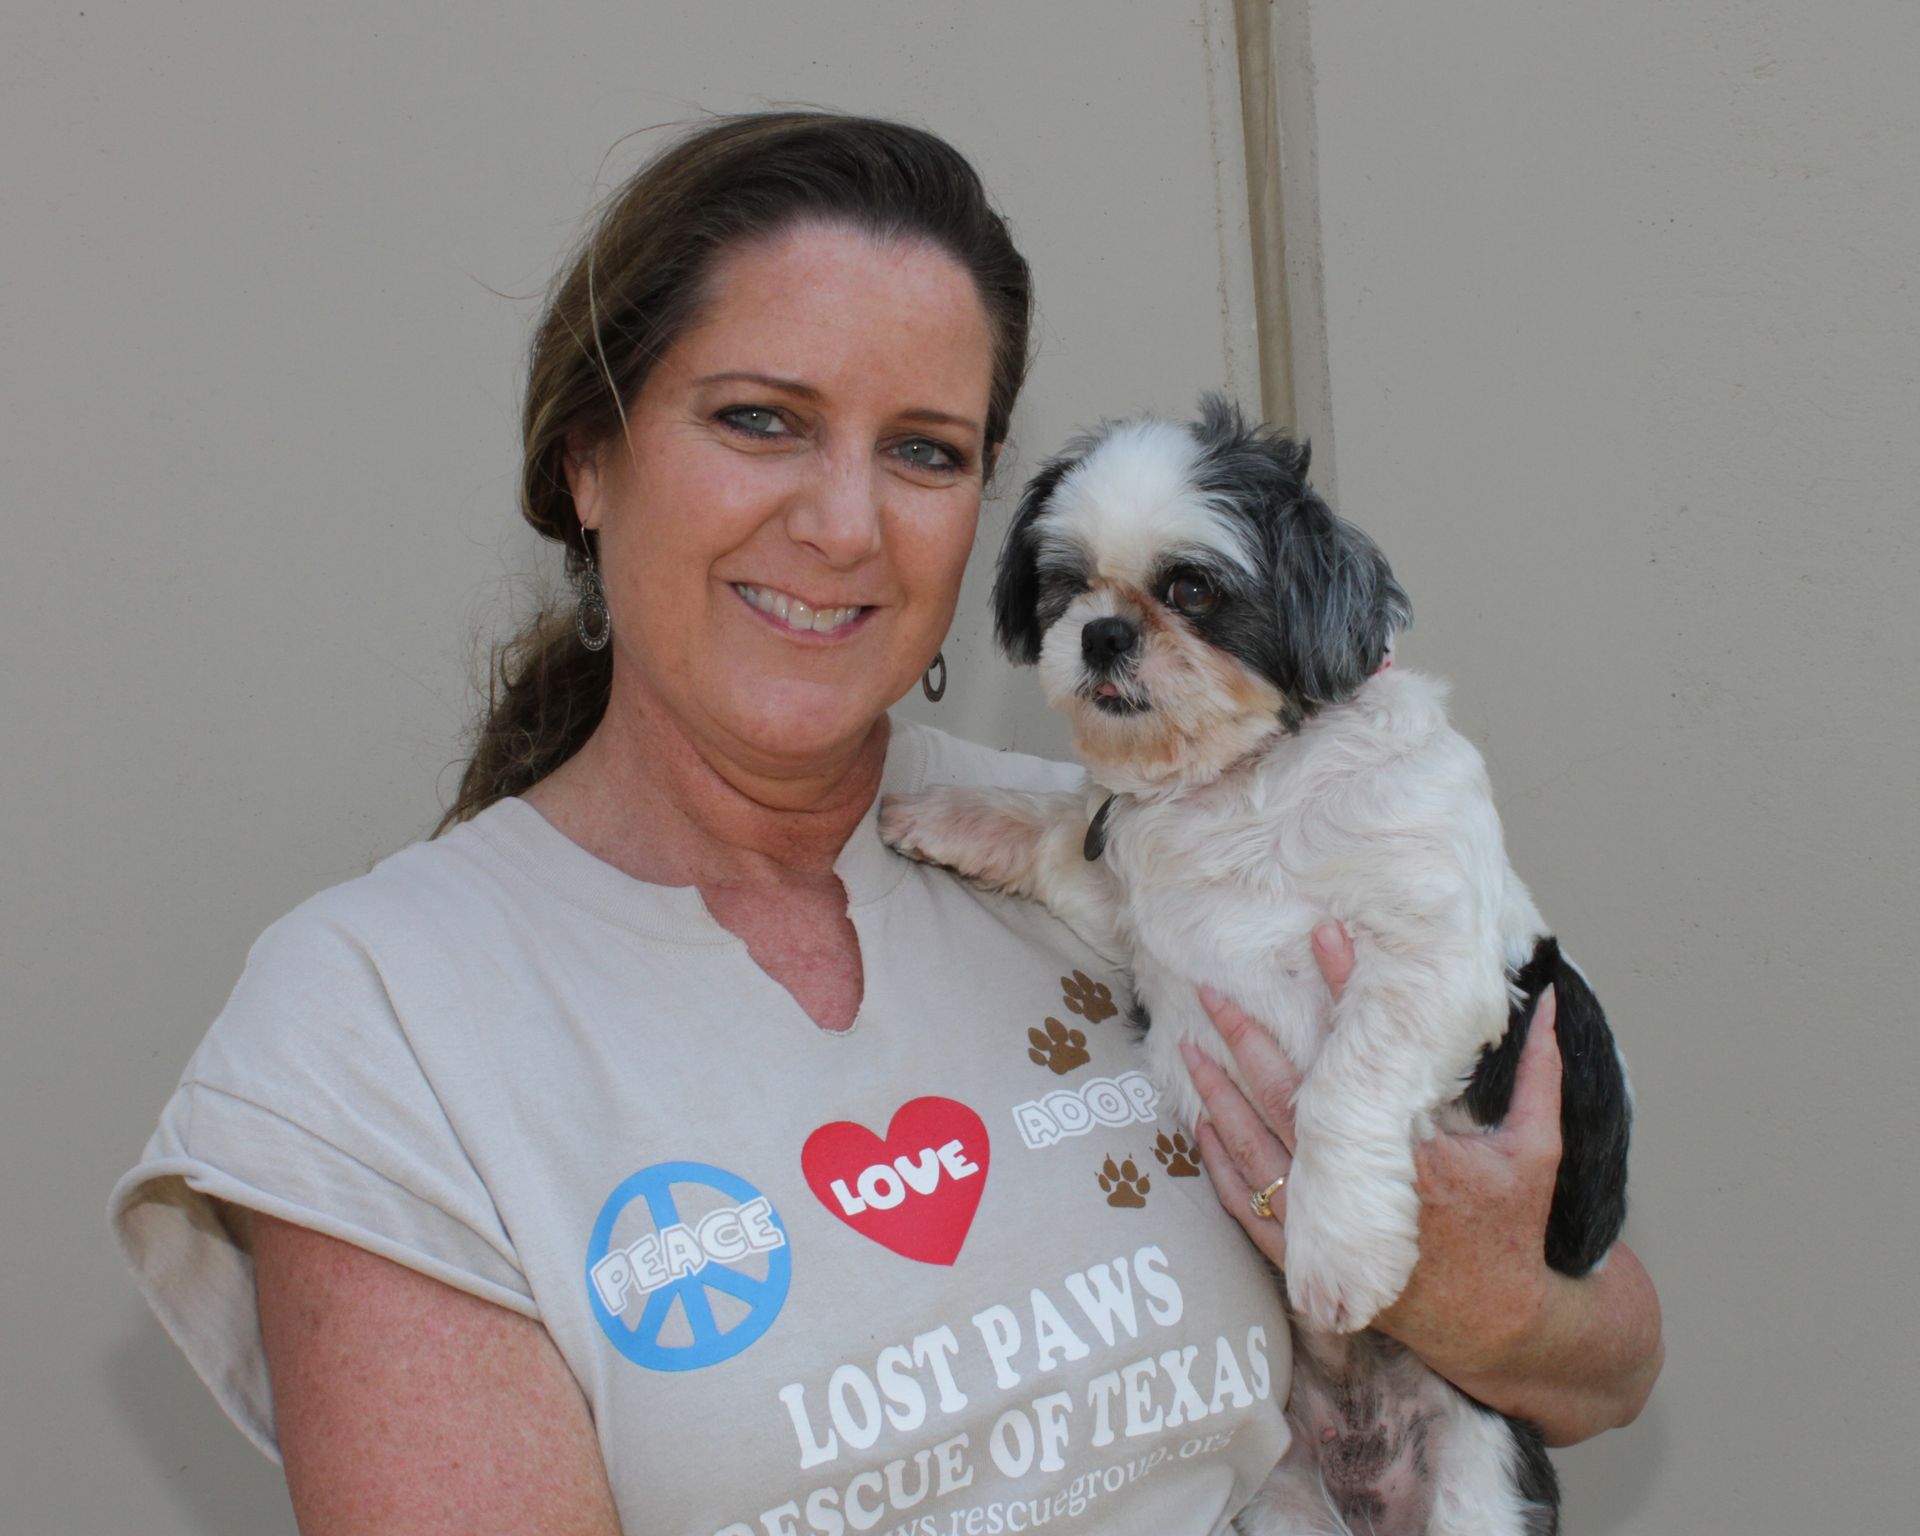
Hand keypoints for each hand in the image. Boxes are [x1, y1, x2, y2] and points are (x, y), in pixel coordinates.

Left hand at [1184, 922, 1561, 1370]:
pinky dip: (1223, 1165)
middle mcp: (1365, 1197)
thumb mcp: (1539, 1151)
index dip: (1343, 994)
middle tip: (1214, 992)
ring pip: (1257, 1152)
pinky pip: (1250, 1210)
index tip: (1322, 938)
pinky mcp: (1311, 1263)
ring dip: (1220, 1096)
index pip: (1364, 1062)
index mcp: (1418, 1159)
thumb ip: (1542, 1076)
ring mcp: (1332, 1234)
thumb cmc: (1516, 1234)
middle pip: (1289, 1102)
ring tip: (1191, 1045)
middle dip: (1249, 1041)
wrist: (1501, 1327)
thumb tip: (1553, 1005)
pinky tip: (1203, 1123)